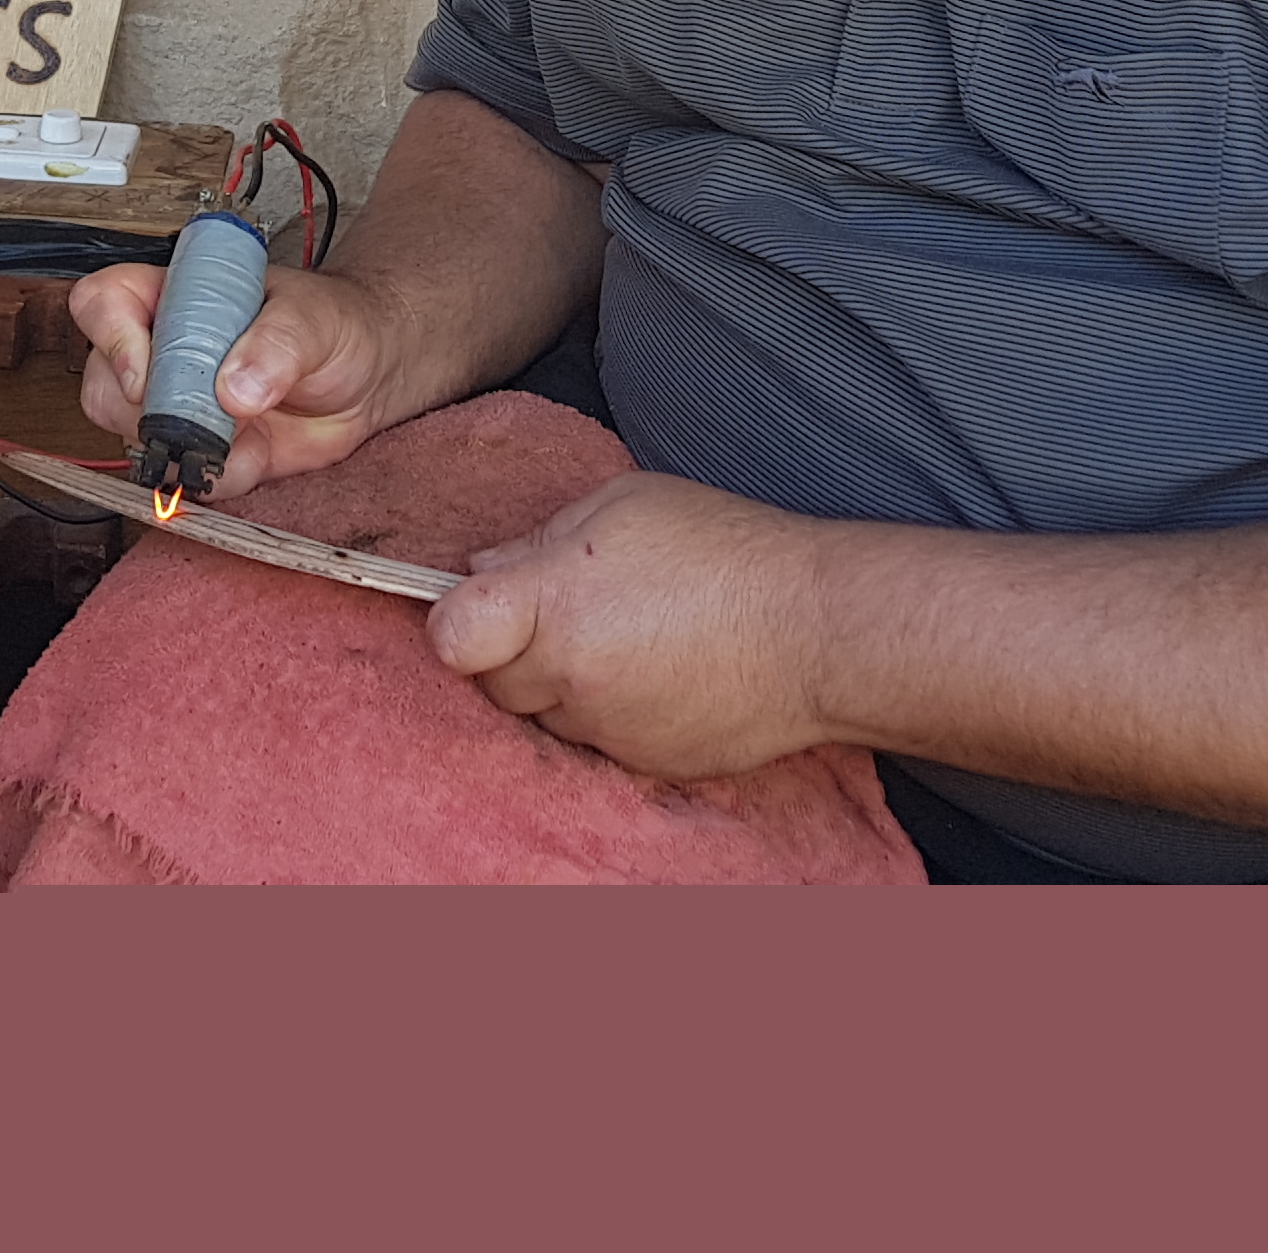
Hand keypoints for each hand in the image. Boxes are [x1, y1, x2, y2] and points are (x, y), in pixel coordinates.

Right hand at [68, 259, 401, 499]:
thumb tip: (235, 389)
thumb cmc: (338, 324)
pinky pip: (185, 477)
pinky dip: (221, 477)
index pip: (103, 303)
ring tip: (244, 432)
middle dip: (146, 411)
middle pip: (103, 383)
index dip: (112, 340)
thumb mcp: (316, 318)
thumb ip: (278, 344)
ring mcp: (179, 404)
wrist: (370, 374)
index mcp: (177, 296)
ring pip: (133, 437)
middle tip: (201, 418)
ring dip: (183, 448)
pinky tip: (259, 453)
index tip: (145, 377)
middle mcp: (164, 349)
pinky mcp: (203, 450)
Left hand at [428, 472, 837, 780]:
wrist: (815, 629)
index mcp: (556, 601)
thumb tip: (482, 571)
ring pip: (548, 715)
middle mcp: (572, 675)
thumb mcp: (623, 505)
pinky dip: (611, 712)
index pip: (452, 636)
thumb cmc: (724, 550)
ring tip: (625, 639)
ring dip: (564, 684)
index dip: (454, 622)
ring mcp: (608, 729)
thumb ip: (539, 539)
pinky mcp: (644, 763)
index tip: (475, 608)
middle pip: (494, 682)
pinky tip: (656, 673)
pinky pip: (599, 739)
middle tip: (569, 613)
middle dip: (512, 652)